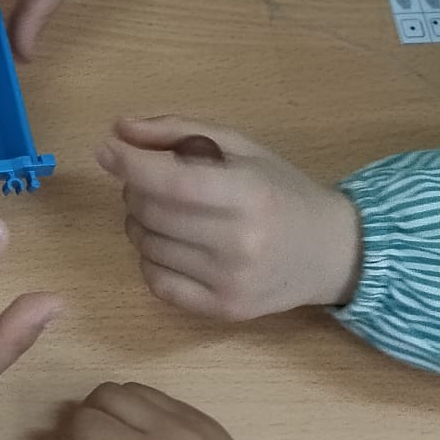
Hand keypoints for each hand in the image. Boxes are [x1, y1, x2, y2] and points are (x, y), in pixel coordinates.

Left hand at [97, 117, 360, 319]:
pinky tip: (174, 245)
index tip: (106, 149)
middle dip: (136, 189)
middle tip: (152, 182)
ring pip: (147, 245)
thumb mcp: (241, 148)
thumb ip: (179, 132)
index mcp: (249, 194)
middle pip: (150, 212)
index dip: (129, 164)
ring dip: (142, 223)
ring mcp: (231, 281)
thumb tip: (119, 129)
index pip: (170, 182)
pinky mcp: (225, 309)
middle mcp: (241, 242)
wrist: (334, 253)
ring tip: (170, 214)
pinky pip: (156, 281)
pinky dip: (151, 259)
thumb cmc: (281, 191)